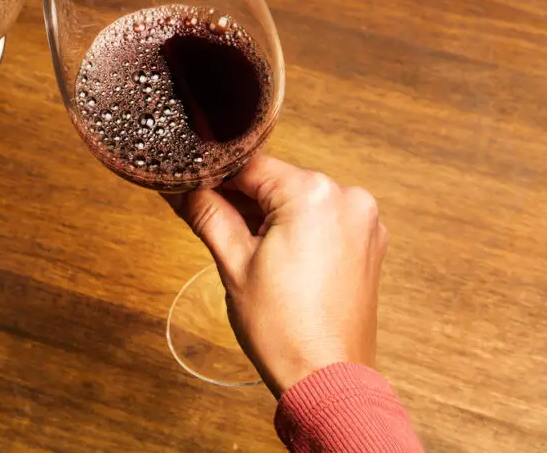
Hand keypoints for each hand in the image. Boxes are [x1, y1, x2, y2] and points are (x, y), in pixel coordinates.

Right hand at [167, 155, 387, 397]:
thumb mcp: (233, 263)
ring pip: (299, 200)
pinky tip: (277, 259)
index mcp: (313, 194)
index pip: (249, 166)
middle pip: (277, 181)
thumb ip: (206, 212)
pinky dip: (298, 230)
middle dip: (243, 200)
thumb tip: (178, 186)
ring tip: (246, 251)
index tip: (191, 190)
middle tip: (213, 224)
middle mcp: (347, 197)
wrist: (327, 379)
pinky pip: (323, 220)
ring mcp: (364, 220)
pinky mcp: (368, 242)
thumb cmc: (283, 329)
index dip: (215, 179)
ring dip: (269, 215)